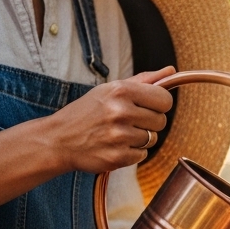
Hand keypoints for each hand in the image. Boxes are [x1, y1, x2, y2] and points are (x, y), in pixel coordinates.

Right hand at [44, 66, 175, 173]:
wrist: (58, 140)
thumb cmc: (87, 112)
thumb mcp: (110, 90)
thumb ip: (143, 81)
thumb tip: (171, 71)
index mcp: (120, 91)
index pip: (164, 99)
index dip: (159, 104)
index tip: (148, 106)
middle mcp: (120, 112)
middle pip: (161, 121)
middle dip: (149, 122)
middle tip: (128, 121)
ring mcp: (119, 136)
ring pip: (152, 139)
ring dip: (139, 139)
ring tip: (117, 133)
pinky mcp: (117, 157)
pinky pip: (142, 155)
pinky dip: (131, 153)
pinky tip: (114, 146)